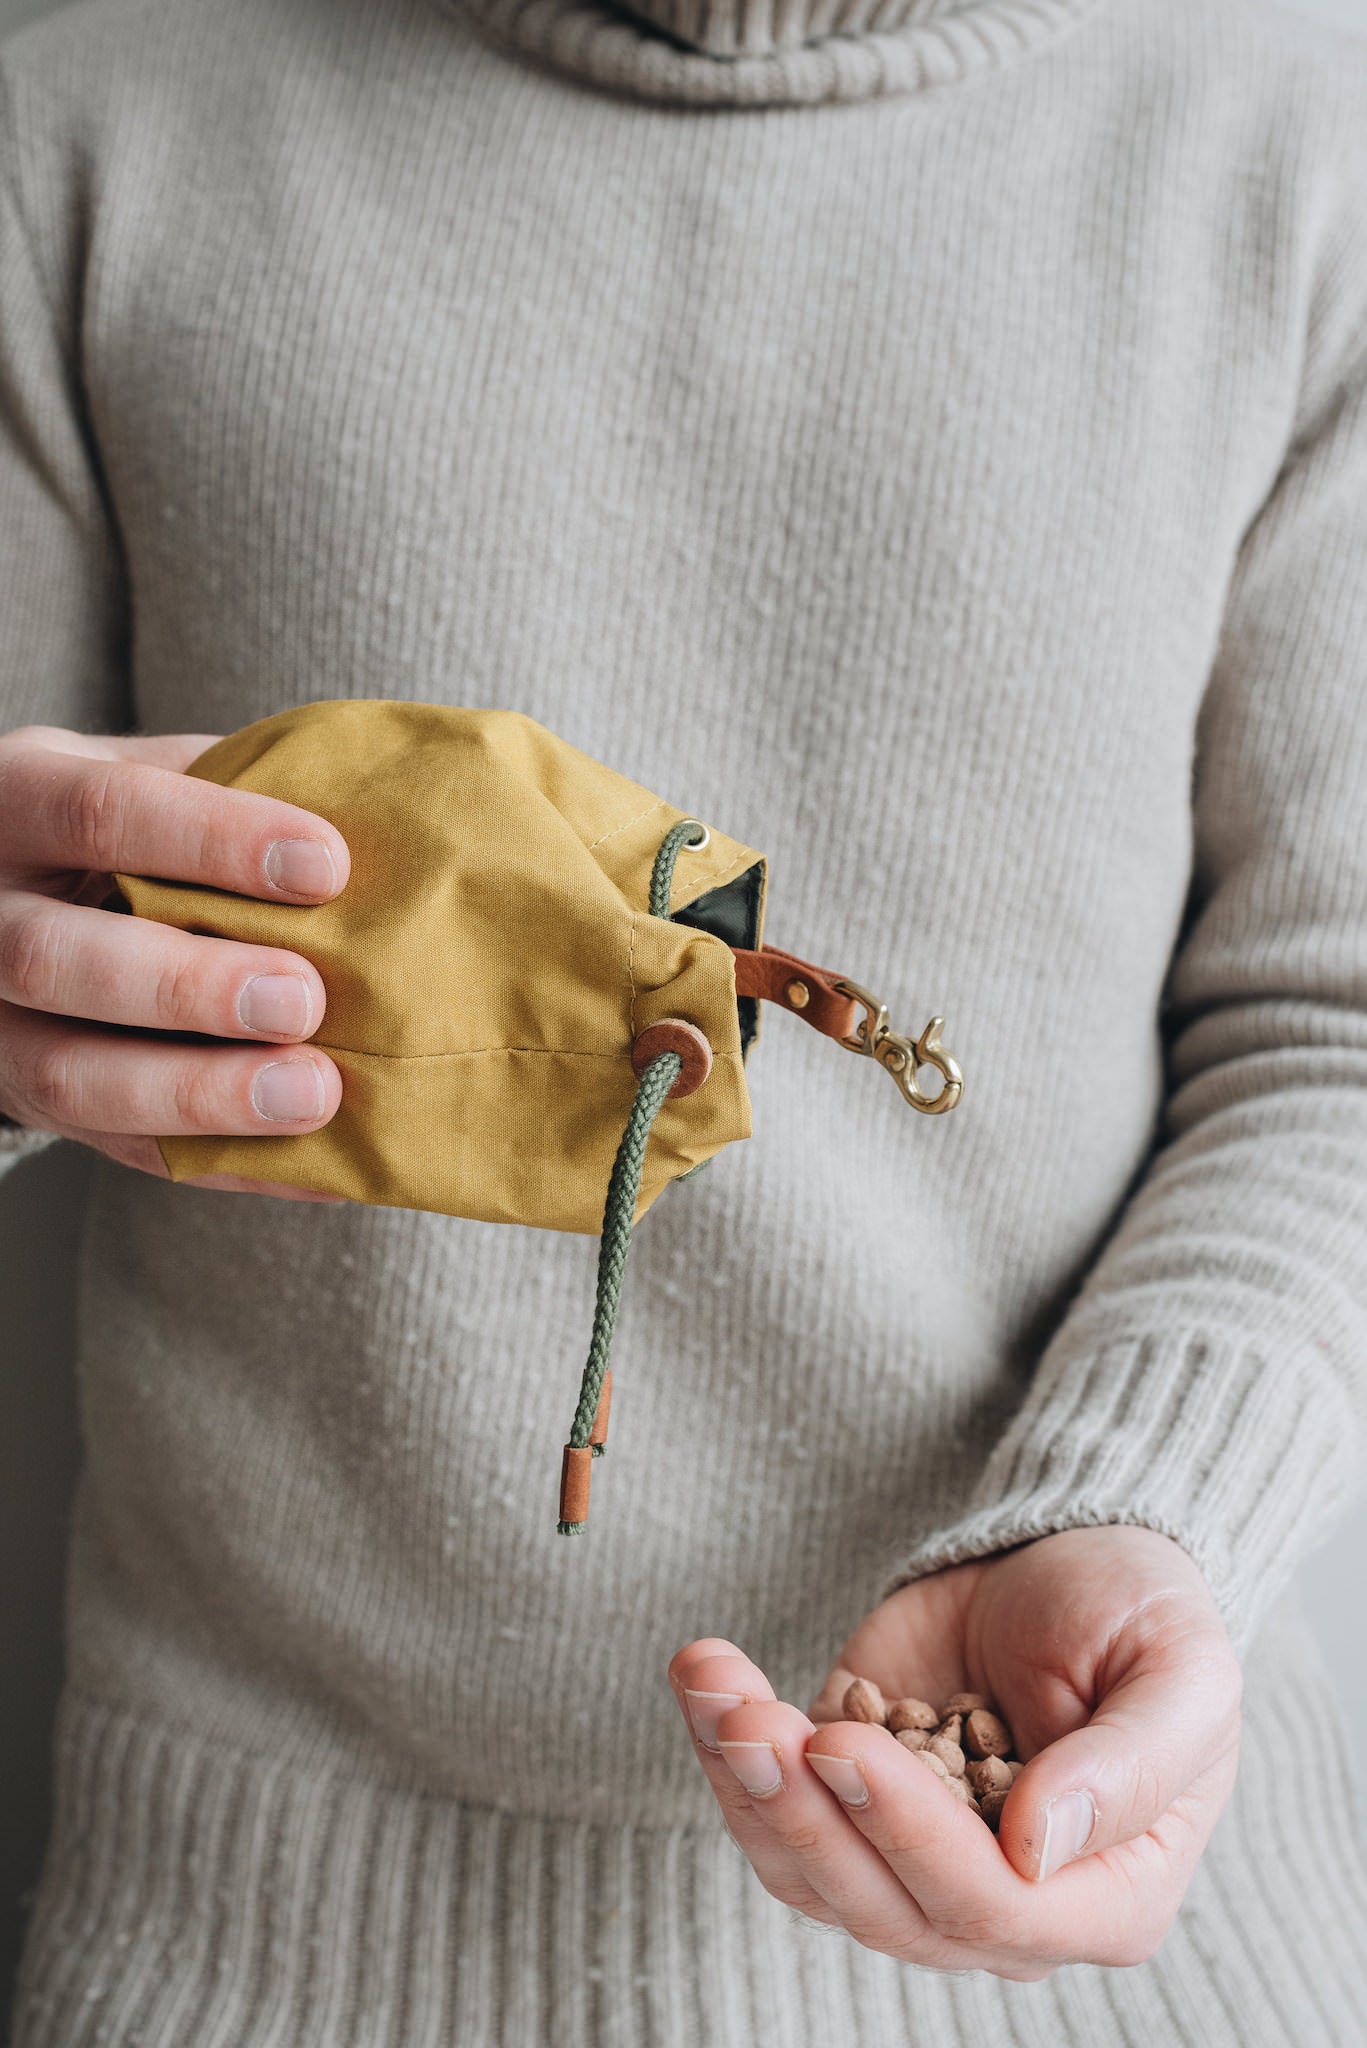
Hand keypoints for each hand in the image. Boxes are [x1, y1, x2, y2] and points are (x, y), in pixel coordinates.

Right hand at [0, 723, 349, 1198]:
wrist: (35, 892)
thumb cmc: (137, 824)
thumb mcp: (161, 773)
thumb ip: (242, 784)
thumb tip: (382, 812)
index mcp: (19, 799)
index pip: (102, 812)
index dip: (212, 840)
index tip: (326, 865)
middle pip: (54, 958)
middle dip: (187, 984)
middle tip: (305, 997)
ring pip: (68, 1077)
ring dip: (200, 1093)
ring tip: (313, 1092)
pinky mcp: (40, 1108)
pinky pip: (124, 1150)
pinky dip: (227, 1160)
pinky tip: (316, 1163)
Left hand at [668, 1526, 1241, 1979]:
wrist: (1070, 1556)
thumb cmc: (1143, 1615)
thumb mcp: (1182, 1671)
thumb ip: (1130, 1763)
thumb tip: (1038, 1847)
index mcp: (1106, 1897)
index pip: (992, 1912)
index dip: (908, 1836)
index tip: (841, 1741)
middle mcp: (1003, 1907)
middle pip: (884, 1908)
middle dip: (806, 1814)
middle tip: (752, 1719)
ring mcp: (912, 1860)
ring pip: (811, 1872)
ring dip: (747, 1784)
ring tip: (712, 1686)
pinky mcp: (845, 1800)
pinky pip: (774, 1813)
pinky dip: (725, 1751)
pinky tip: (704, 1679)